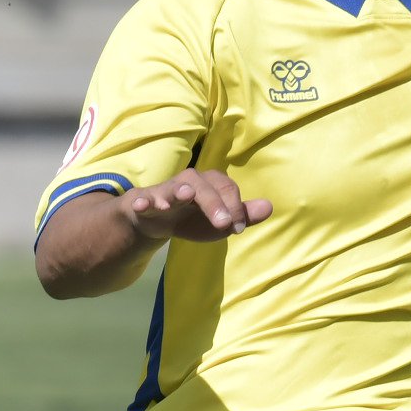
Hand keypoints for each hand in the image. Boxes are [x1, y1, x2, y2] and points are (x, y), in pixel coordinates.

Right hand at [121, 168, 271, 243]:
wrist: (152, 221)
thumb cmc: (190, 217)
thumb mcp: (218, 219)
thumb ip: (242, 215)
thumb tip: (269, 207)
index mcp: (209, 184)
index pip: (227, 189)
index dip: (235, 207)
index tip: (238, 229)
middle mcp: (188, 182)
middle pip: (203, 186)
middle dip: (214, 203)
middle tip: (224, 224)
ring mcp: (165, 191)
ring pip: (173, 187)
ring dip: (178, 191)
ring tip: (185, 194)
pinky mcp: (144, 201)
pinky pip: (143, 199)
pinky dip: (142, 202)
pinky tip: (141, 206)